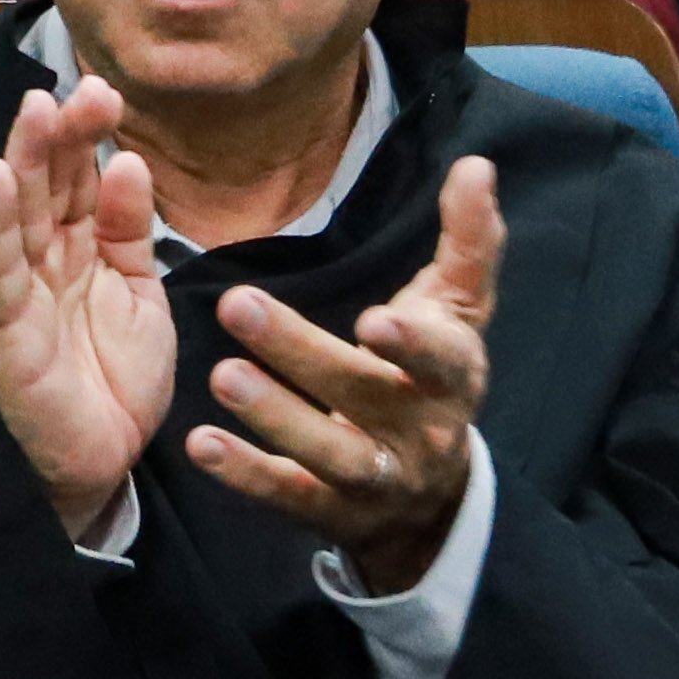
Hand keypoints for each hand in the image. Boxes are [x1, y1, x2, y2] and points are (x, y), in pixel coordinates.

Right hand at [0, 76, 173, 536]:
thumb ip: (132, 232)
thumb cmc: (117, 379)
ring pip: (21, 212)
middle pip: (49, 183)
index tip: (107, 91)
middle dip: (62, 134)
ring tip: (37, 110)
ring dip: (26, 159)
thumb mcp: (141, 294)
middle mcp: (45, 259)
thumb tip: (129, 163)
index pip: (80, 179)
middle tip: (83, 87)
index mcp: (80, 248)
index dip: (90, 135)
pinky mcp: (7, 325)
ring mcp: (22, 288)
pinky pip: (0, 267)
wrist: (103, 464)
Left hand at [192, 158, 500, 591]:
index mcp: (453, 377)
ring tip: (222, 375)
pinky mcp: (332, 513)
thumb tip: (477, 165)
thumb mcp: (457, 310)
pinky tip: (201, 443)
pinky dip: (246, 474)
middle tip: (237, 304)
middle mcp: (422, 433)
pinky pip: (289, 496)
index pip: (441, 362)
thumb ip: (468, 241)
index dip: (411, 345)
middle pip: (364, 395)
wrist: (432, 493)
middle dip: (302, 353)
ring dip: (274, 416)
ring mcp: (378, 480)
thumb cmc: (434, 373)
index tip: (373, 319)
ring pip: (329, 454)